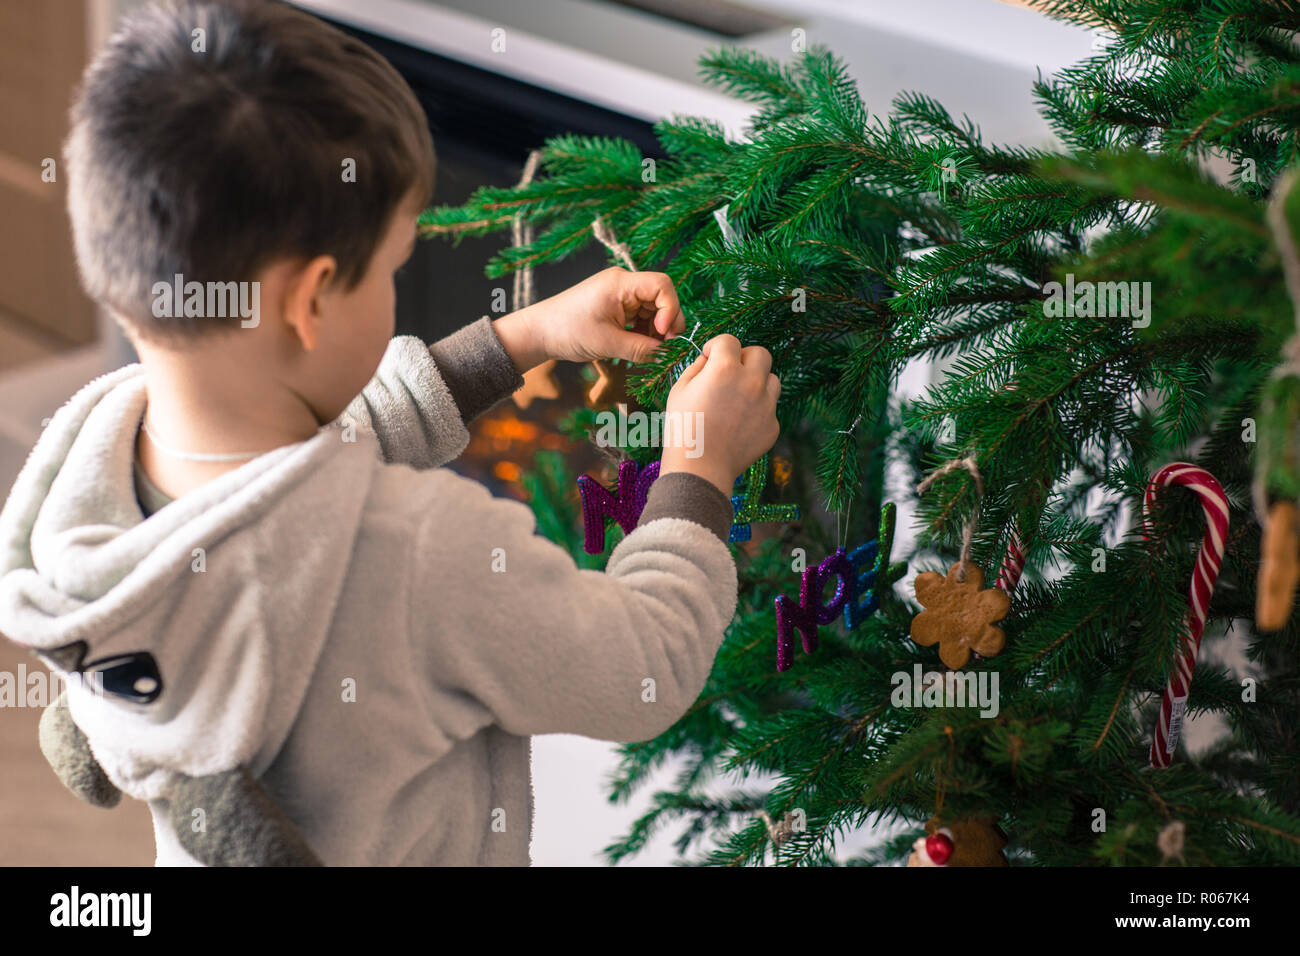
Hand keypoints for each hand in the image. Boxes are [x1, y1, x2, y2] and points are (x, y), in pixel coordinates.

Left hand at [492, 267, 685, 371]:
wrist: (540, 332)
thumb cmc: (568, 331)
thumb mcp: (608, 343)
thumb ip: (642, 349)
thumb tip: (667, 356)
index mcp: (620, 283)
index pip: (662, 285)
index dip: (670, 309)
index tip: (663, 333)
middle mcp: (623, 284)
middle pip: (661, 298)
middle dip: (667, 323)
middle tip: (665, 348)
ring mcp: (621, 295)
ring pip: (654, 310)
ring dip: (657, 331)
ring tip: (651, 351)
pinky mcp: (617, 307)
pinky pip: (641, 317)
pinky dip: (645, 332)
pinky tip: (641, 348)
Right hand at [659, 334, 780, 495]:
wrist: (700, 468)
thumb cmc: (683, 428)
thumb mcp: (680, 390)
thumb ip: (697, 367)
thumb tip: (710, 359)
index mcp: (725, 368)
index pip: (729, 340)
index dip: (717, 346)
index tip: (710, 356)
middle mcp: (751, 382)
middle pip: (761, 353)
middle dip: (745, 357)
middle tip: (731, 371)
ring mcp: (766, 405)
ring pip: (772, 380)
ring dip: (757, 382)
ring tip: (738, 398)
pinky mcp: (772, 426)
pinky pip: (769, 409)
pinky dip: (757, 411)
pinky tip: (738, 424)